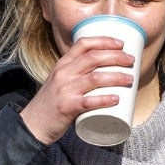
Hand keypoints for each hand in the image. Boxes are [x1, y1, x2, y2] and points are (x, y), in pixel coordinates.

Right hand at [20, 35, 135, 143]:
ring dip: (117, 77)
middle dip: (117, 57)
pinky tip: (117, 99)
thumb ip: (75, 73)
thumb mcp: (59, 81)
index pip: (83, 44)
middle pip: (94, 58)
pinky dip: (105, 99)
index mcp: (62, 65)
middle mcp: (63, 74)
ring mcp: (65, 90)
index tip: (120, 44)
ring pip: (96, 78)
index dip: (104, 41)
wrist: (33, 124)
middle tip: (131, 61)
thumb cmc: (51, 103)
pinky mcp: (67, 107)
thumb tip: (104, 70)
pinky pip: (89, 101)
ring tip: (130, 80)